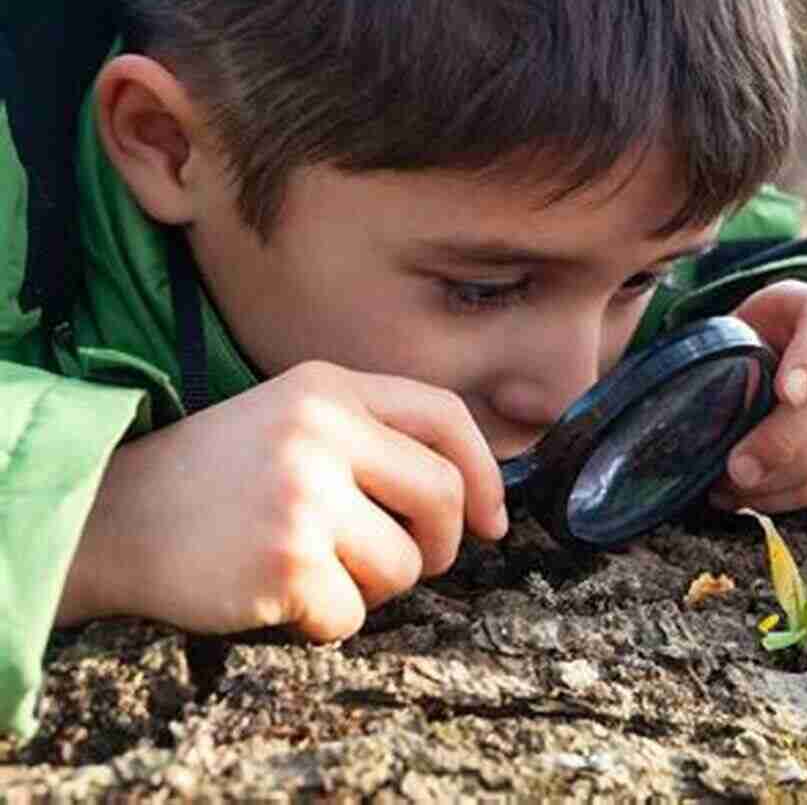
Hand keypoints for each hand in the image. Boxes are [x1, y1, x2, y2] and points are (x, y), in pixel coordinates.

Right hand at [57, 361, 505, 641]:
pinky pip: (352, 615)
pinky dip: (324, 621)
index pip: (446, 417)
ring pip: (403, 567)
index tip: (491, 522)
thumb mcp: (292, 420)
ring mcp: (303, 496)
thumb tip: (475, 501)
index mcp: (328, 388)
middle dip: (439, 544)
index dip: (485, 474)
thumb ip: (373, 439)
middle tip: (410, 562)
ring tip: (316, 569)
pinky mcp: (286, 561)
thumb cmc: (217, 478)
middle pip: (442, 497)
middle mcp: (321, 432)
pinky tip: (278, 594)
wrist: (112, 516)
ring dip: (372, 587)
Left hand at [711, 280, 806, 512]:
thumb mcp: (736, 327)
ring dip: (779, 479)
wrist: (795, 355)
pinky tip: (750, 497)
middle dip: (783, 439)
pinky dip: (788, 497)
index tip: (785, 392)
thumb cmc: (756, 341)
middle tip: (737, 468)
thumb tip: (681, 409)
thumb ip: (719, 353)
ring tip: (729, 488)